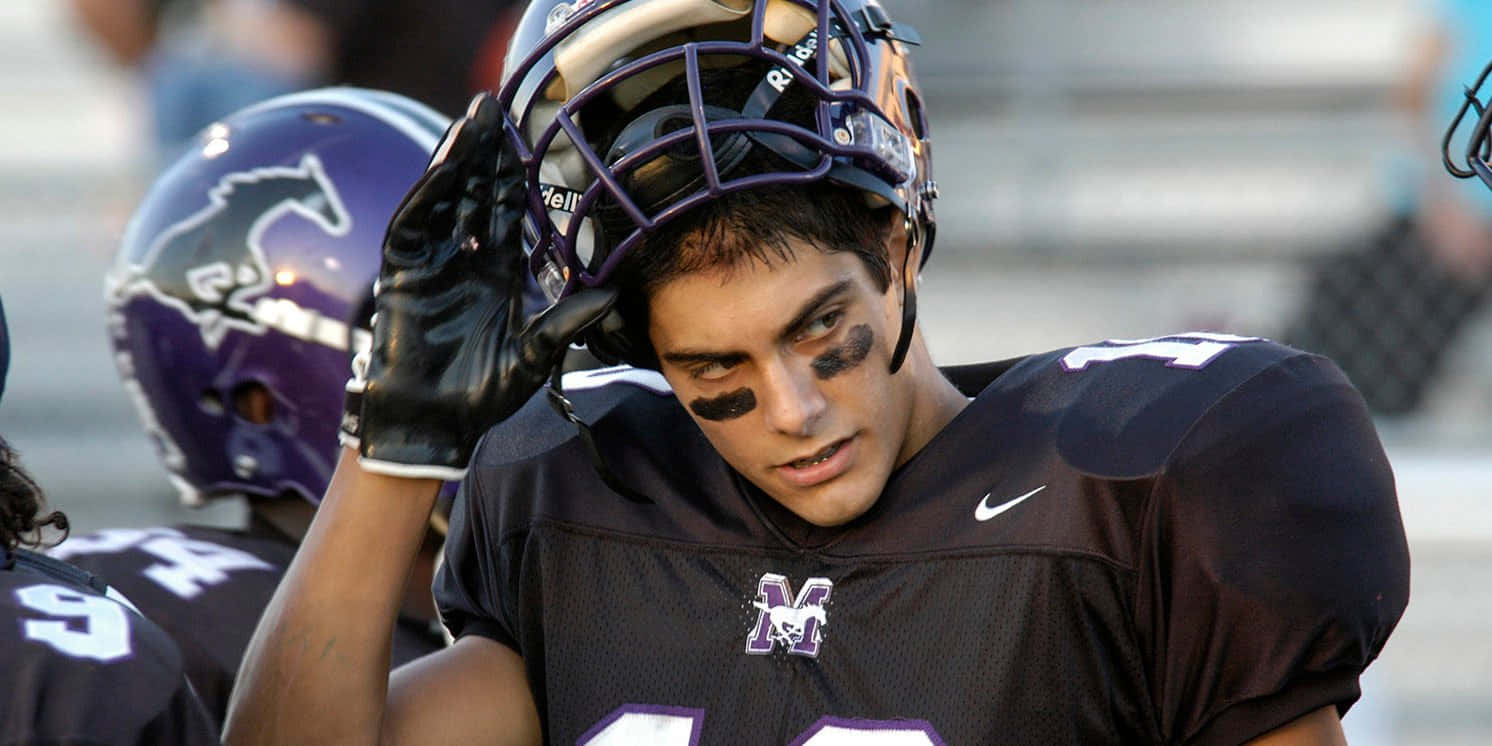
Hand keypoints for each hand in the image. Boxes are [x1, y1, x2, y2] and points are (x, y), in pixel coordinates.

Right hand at [345, 93, 616, 479]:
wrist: (435, 425)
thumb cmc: (483, 395)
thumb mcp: (534, 355)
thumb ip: (567, 323)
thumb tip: (612, 295)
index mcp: (498, 272)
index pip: (506, 212)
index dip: (513, 175)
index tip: (526, 138)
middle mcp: (464, 259)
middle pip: (474, 193)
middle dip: (484, 151)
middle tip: (493, 105)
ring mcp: (431, 264)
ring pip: (443, 199)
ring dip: (456, 160)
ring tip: (471, 121)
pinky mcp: (401, 275)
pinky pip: (413, 226)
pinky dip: (426, 196)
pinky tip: (442, 167)